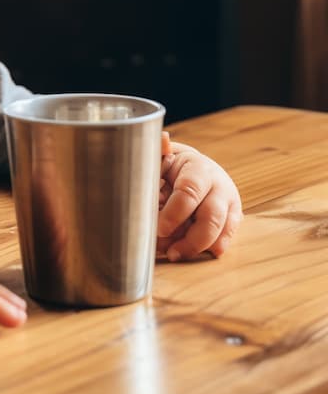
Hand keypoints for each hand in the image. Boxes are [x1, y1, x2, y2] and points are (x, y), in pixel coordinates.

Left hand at [157, 137, 242, 261]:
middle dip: (189, 238)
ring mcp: (229, 201)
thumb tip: (162, 138)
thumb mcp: (163, 155)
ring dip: (198, 247)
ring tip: (175, 255)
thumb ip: (158, 151)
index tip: (160, 228)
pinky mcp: (234, 216)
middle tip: (168, 251)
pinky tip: (200, 254)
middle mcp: (219, 184)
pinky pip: (229, 236)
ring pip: (221, 229)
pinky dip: (214, 247)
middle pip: (211, 216)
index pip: (190, 192)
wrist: (195, 167)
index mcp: (198, 167)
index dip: (175, 213)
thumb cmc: (172, 163)